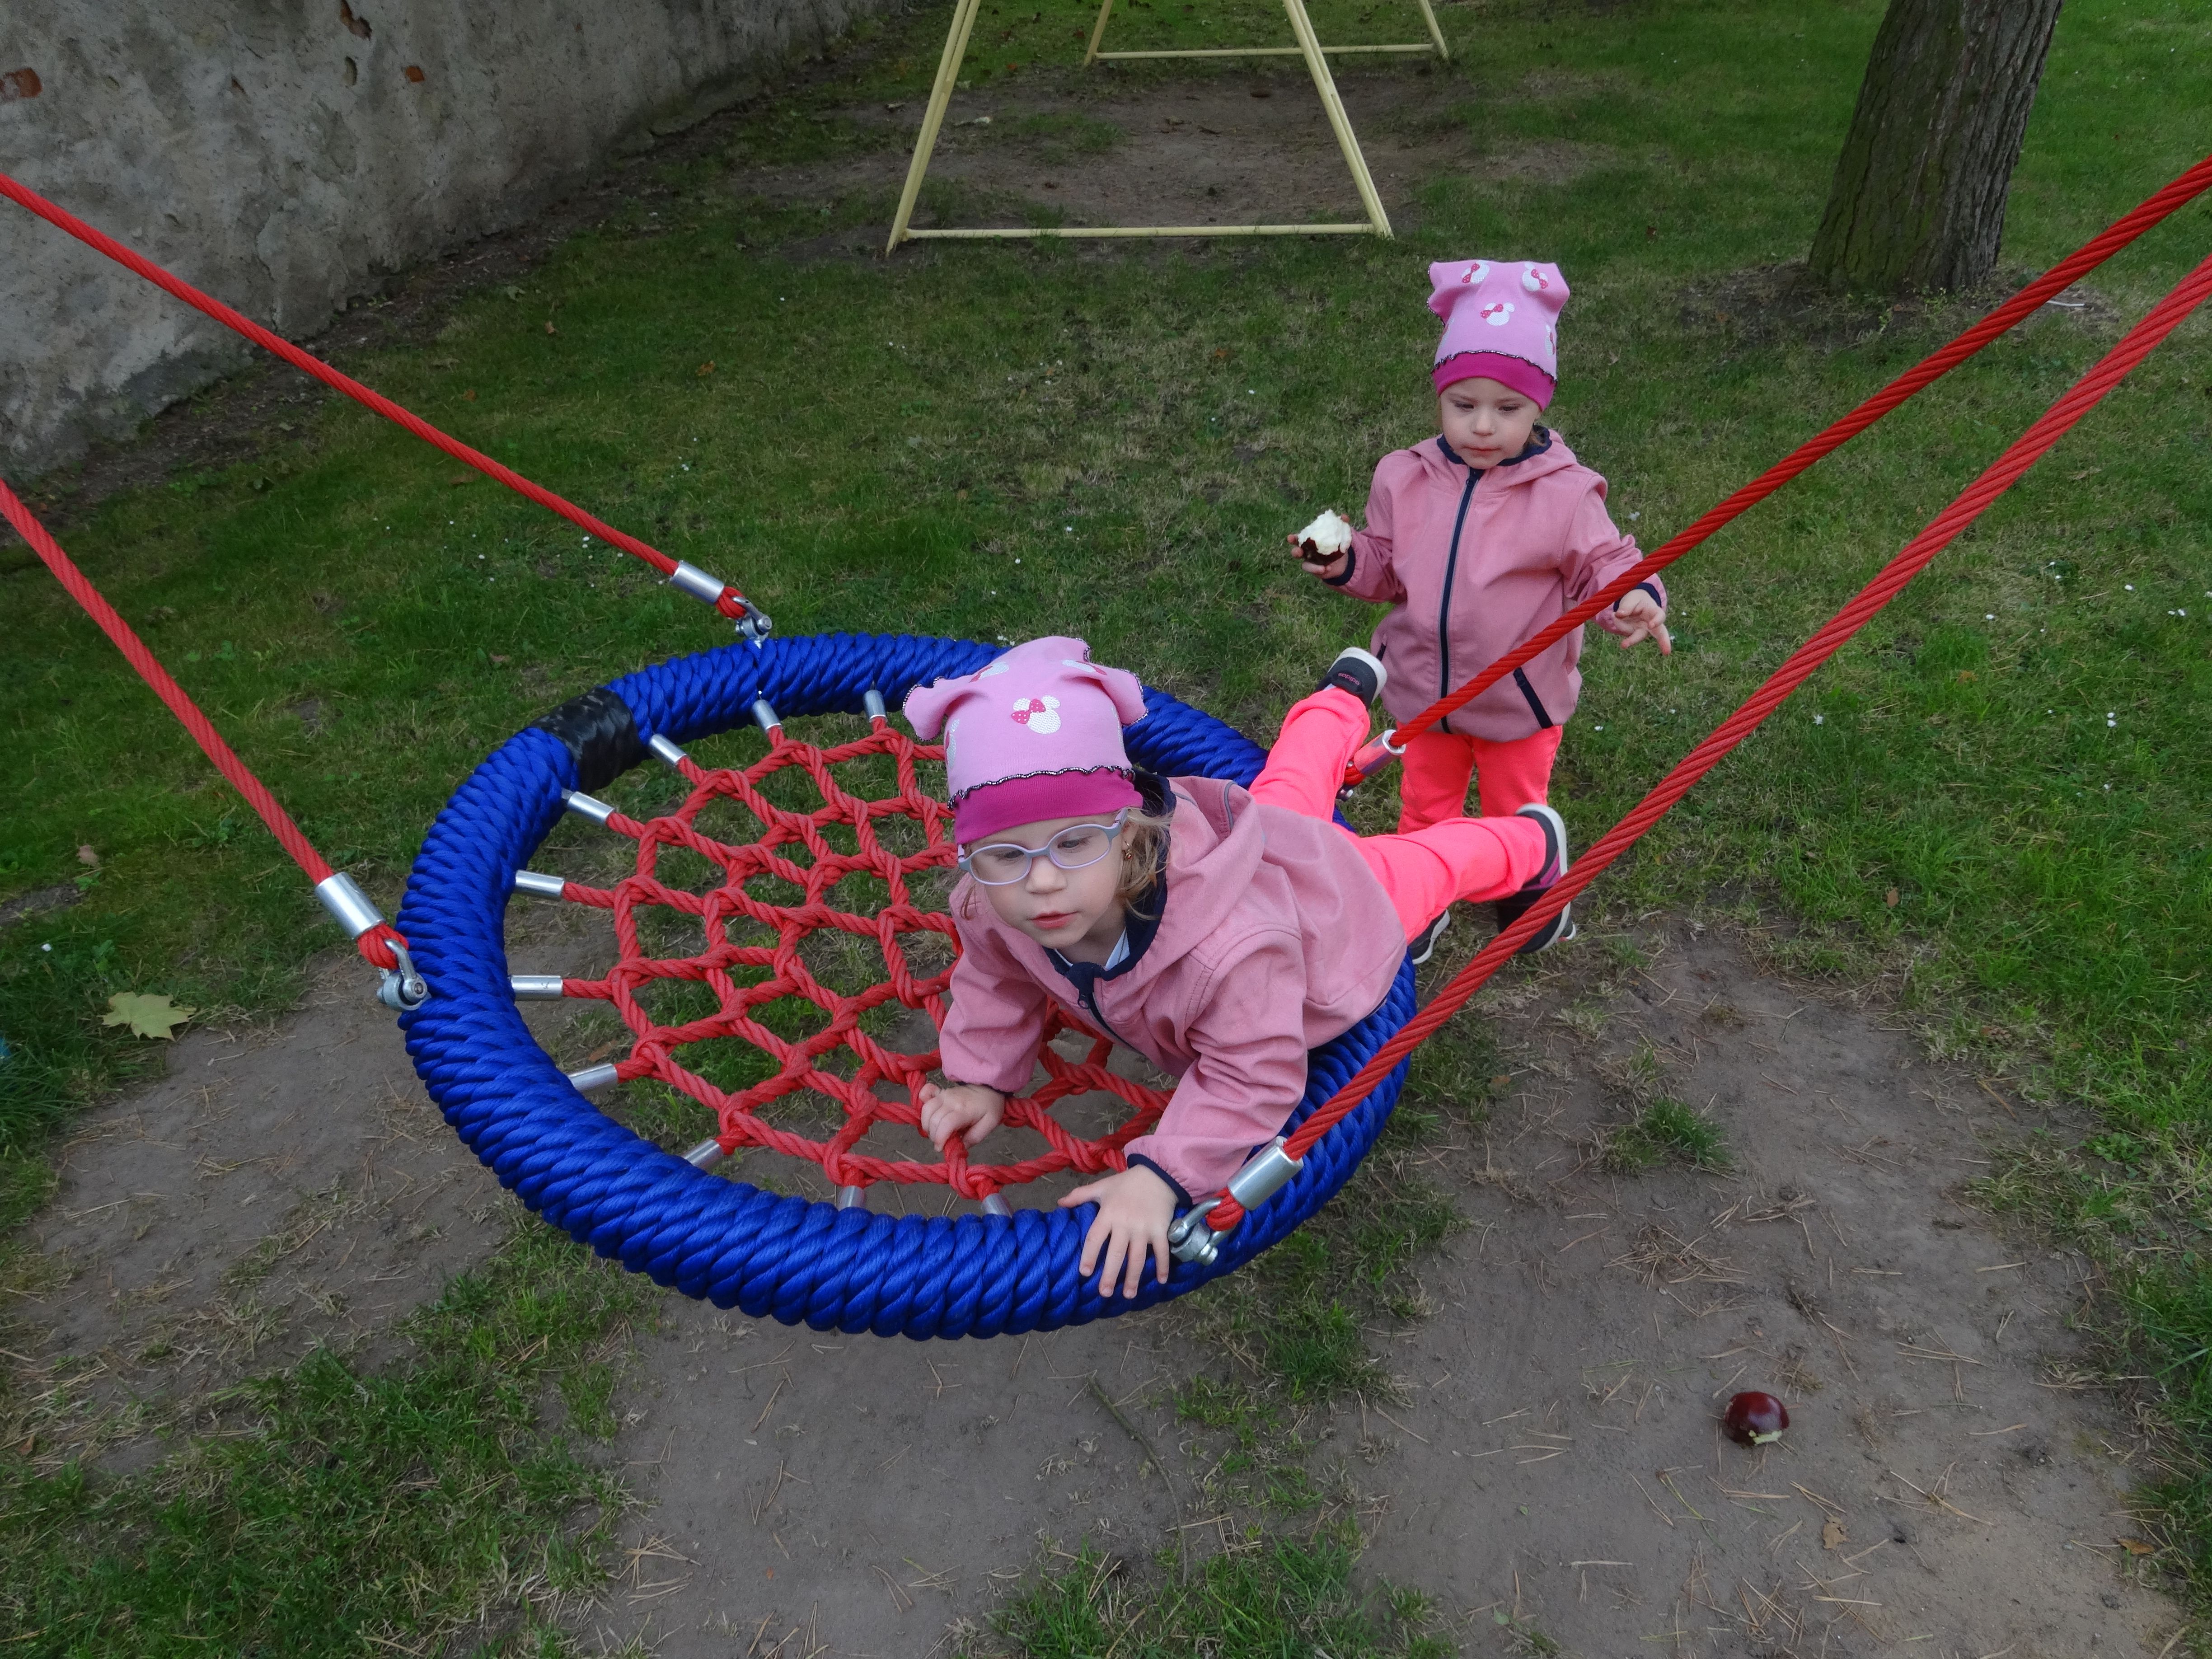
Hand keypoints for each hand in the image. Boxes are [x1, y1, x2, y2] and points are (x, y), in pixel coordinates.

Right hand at [918, 1081, 1004, 1150]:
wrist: (989, 1088)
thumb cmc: (989, 1107)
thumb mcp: (989, 1124)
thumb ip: (974, 1137)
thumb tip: (959, 1147)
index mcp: (964, 1110)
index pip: (945, 1124)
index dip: (939, 1139)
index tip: (940, 1148)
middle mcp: (951, 1101)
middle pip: (933, 1120)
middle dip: (934, 1135)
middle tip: (942, 1141)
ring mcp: (944, 1095)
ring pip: (926, 1110)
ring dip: (927, 1125)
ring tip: (936, 1132)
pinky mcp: (940, 1092)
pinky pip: (925, 1094)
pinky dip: (922, 1104)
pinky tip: (928, 1114)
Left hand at [1060, 1164, 1176, 1297]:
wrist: (1158, 1174)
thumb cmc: (1127, 1183)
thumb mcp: (1102, 1187)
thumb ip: (1080, 1195)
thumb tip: (1059, 1203)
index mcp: (1108, 1214)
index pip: (1095, 1238)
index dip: (1089, 1256)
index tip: (1084, 1273)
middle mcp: (1125, 1224)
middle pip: (1116, 1253)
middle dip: (1110, 1275)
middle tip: (1104, 1293)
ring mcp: (1144, 1228)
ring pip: (1137, 1257)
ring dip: (1133, 1277)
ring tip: (1128, 1295)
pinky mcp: (1161, 1230)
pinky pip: (1162, 1251)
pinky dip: (1163, 1266)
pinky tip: (1161, 1281)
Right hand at [1286, 530, 1347, 581]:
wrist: (1343, 560)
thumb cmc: (1337, 544)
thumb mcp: (1341, 534)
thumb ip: (1342, 524)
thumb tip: (1344, 516)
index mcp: (1309, 541)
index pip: (1298, 538)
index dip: (1293, 538)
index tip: (1290, 537)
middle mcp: (1307, 551)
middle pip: (1296, 552)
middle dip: (1295, 552)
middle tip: (1299, 551)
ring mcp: (1311, 562)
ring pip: (1304, 565)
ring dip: (1311, 567)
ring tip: (1321, 568)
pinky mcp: (1315, 570)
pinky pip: (1314, 571)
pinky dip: (1319, 570)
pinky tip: (1328, 568)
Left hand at [1598, 587, 1671, 653]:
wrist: (1633, 603)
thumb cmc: (1636, 600)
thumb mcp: (1632, 598)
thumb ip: (1627, 606)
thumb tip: (1619, 614)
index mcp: (1654, 611)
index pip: (1659, 616)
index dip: (1657, 621)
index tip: (1651, 625)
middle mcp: (1651, 623)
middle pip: (1660, 633)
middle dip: (1664, 643)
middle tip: (1667, 652)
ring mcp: (1643, 630)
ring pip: (1637, 637)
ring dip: (1629, 640)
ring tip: (1620, 635)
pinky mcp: (1634, 634)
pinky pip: (1624, 631)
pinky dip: (1618, 623)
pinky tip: (1615, 615)